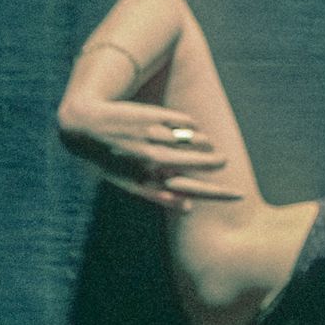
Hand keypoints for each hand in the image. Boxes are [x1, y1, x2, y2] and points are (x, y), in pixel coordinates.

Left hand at [55, 93, 237, 210]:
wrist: (84, 123)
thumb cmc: (107, 158)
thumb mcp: (128, 182)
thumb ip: (158, 196)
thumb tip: (188, 208)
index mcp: (147, 180)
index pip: (194, 190)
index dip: (220, 194)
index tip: (240, 195)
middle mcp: (153, 159)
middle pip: (201, 162)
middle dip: (216, 162)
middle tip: (223, 161)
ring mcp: (156, 136)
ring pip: (197, 140)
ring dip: (206, 143)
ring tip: (208, 144)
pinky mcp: (156, 116)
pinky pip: (187, 123)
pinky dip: (193, 127)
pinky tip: (192, 129)